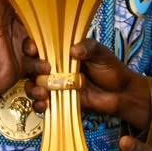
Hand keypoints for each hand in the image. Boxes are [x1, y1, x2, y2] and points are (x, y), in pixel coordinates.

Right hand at [25, 38, 150, 130]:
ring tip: (44, 93)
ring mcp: (54, 85)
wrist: (120, 93)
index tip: (34, 49)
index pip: (39, 45)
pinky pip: (40, 103)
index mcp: (61, 51)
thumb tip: (73, 50)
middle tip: (47, 69)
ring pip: (32, 85)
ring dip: (33, 89)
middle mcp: (53, 67)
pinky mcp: (57, 101)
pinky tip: (45, 105)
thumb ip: (88, 48)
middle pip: (30, 65)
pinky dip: (38, 105)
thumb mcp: (101, 53)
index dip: (31, 46)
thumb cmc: (110, 69)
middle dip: (33, 67)